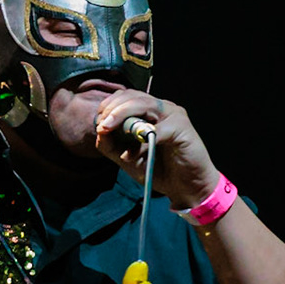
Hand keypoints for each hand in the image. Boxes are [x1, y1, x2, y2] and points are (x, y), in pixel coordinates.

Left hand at [93, 92, 221, 208]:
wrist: (186, 187)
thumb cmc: (159, 169)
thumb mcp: (128, 158)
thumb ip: (112, 146)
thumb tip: (99, 131)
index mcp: (149, 111)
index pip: (125, 97)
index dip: (108, 107)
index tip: (98, 125)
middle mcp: (161, 108)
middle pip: (132, 96)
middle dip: (112, 109)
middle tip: (101, 126)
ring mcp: (172, 115)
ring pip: (143, 104)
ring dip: (121, 115)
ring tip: (107, 129)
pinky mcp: (181, 127)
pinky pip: (156, 130)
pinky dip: (140, 144)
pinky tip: (130, 157)